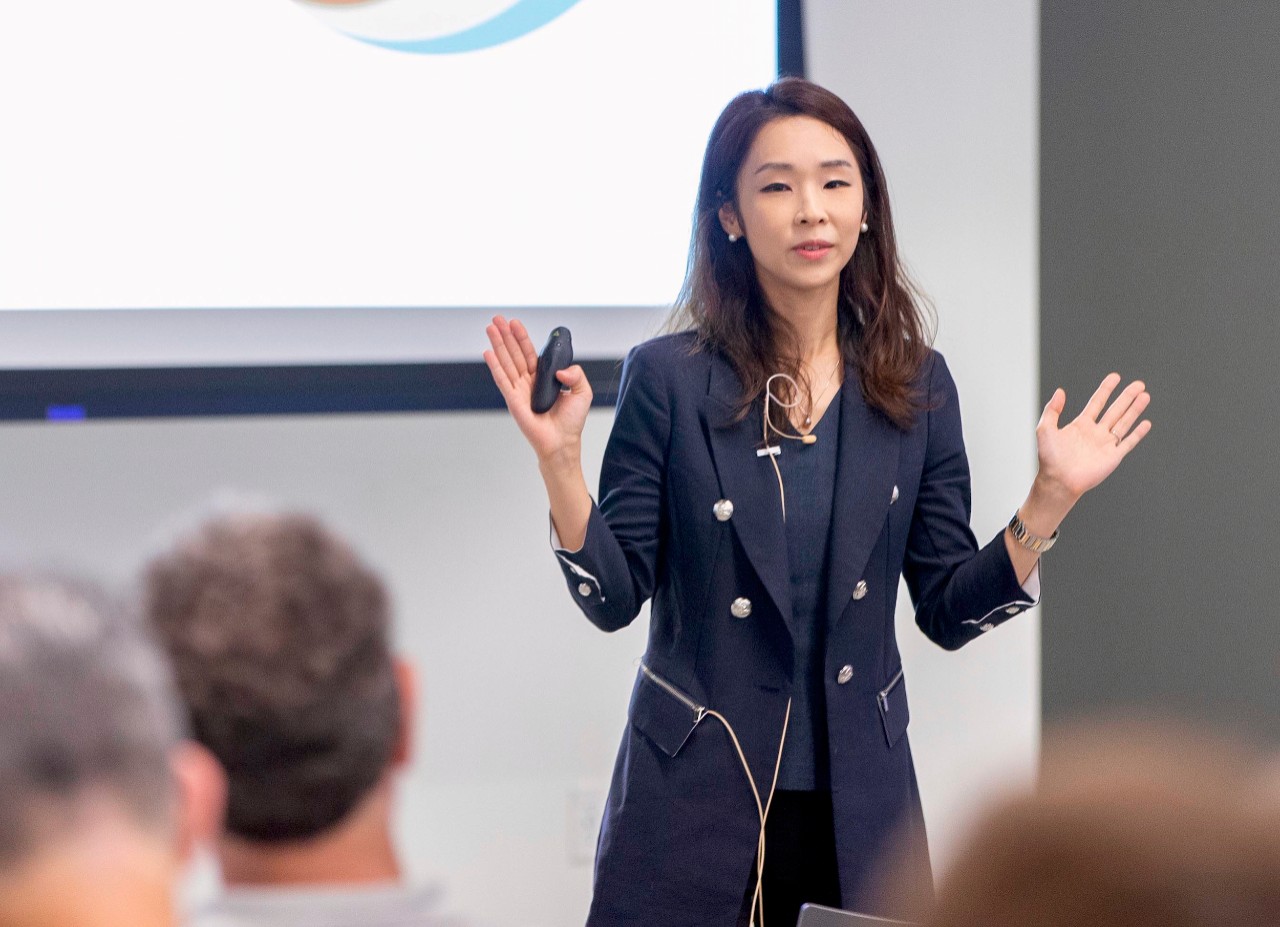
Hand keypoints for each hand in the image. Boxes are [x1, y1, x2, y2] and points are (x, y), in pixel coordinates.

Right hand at [484, 315, 592, 465]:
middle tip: (497, 319)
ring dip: (497, 344)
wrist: (562, 442)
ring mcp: (519, 390)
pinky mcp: (513, 400)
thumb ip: (576, 374)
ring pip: (507, 362)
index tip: (515, 323)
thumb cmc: (572, 422)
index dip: (522, 337)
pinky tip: (488, 353)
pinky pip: (502, 379)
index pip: (530, 352)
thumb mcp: (582, 392)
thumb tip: (560, 370)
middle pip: (515, 353)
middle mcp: (529, 381)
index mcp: (543, 377)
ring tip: (490, 328)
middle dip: (506, 335)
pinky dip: (494, 366)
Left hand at [1035, 373, 1151, 502]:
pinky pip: (1128, 442)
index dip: (1106, 389)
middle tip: (1138, 384)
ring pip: (1124, 423)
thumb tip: (1059, 391)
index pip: (1097, 403)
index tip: (1115, 376)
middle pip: (1115, 410)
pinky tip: (1146, 423)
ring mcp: (1105, 444)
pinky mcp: (1113, 457)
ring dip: (1135, 409)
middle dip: (1127, 397)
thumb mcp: (1045, 429)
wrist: (1058, 481)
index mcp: (1080, 425)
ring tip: (1145, 395)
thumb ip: (1052, 410)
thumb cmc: (1049, 458)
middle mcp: (1095, 433)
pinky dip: (1137, 433)